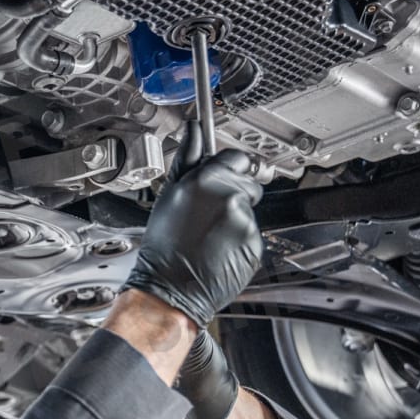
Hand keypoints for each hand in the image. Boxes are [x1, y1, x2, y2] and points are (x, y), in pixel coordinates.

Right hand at [123, 126, 263, 328]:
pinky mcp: (255, 245)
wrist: (170, 289)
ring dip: (236, 218)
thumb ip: (187, 157)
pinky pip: (252, 234)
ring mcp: (245, 222)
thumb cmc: (164, 246)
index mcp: (207, 180)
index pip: (237, 158)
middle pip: (249, 182)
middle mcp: (230, 198)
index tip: (224, 177)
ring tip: (210, 234)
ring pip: (250, 210)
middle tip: (209, 214)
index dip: (231, 168)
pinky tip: (219, 248)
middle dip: (234, 193)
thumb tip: (193, 128)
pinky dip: (240, 240)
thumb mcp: (168, 195)